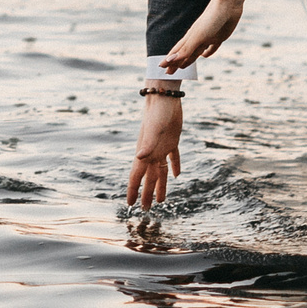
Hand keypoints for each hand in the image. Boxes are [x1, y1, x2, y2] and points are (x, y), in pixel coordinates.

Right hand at [124, 93, 182, 210]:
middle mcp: (151, 152)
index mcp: (144, 152)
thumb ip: (147, 144)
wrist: (164, 98)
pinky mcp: (171, 140)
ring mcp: (161, 147)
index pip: (136, 175)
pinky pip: (173, 158)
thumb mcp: (153, 130)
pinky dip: (175, 166)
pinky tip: (177, 175)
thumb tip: (139, 157)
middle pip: (148, 178)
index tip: (129, 204)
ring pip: (160, 171)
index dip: (132, 190)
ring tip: (161, 200)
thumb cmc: (157, 113)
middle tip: (146, 210)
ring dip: (160, 185)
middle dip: (146, 194)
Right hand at [160, 0, 240, 72]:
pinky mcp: (219, 37)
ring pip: (195, 52)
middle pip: (184, 54)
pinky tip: (205, 55)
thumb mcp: (198, 37)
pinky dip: (208, 53)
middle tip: (169, 73)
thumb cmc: (211, 19)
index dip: (169, 60)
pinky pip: (212, 48)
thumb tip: (170, 60)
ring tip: (183, 66)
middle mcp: (197, 38)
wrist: (227, 6)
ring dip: (189, 59)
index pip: (177, 52)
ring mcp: (207, 37)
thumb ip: (185, 49)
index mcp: (190, 38)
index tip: (160, 67)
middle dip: (176, 63)